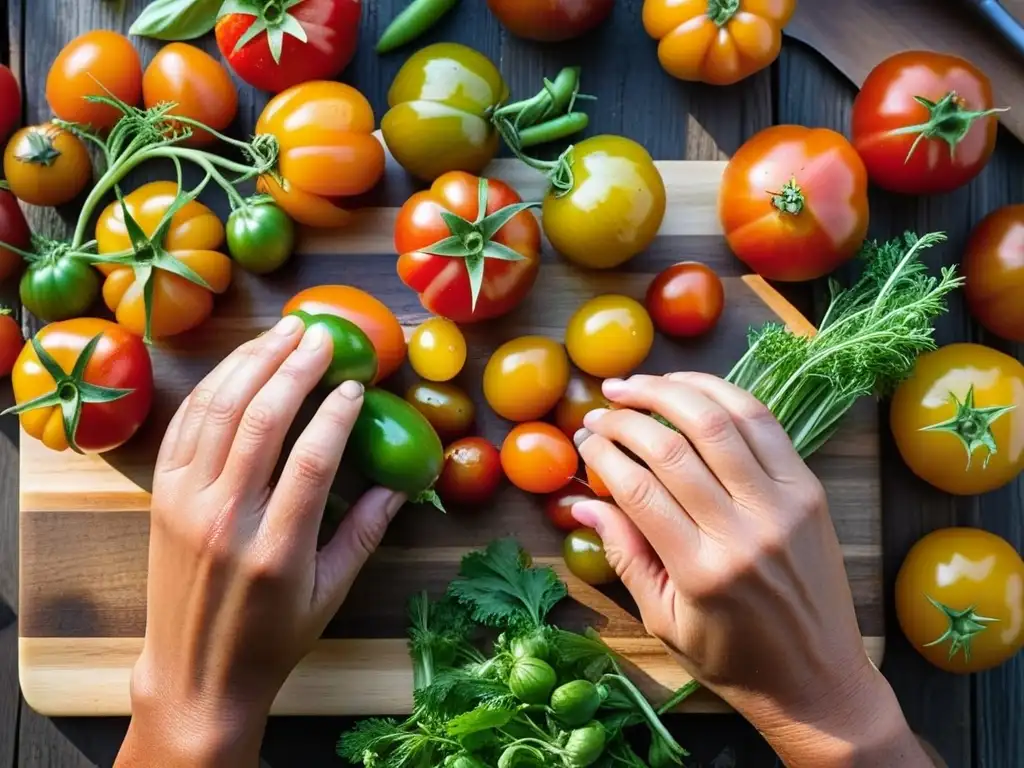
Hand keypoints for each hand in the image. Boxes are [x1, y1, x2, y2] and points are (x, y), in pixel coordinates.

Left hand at [116, 316, 404, 766]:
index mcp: (277, 548)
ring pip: (218, 411)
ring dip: (253, 363)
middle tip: (322, 336)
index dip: (336, 413)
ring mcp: (185, 503)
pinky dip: (213, 386)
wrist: (194, 675)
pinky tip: (239, 364)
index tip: (356, 384)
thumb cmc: (272, 639)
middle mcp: (226, 518)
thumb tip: (403, 483)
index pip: (312, 460)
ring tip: (284, 332)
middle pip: (261, 420)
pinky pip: (185, 425)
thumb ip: (364, 532)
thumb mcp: (330, 593)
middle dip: (295, 368)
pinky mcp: (161, 496)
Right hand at [573, 373, 929, 767]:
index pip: (638, 489)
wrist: (818, 682)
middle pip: (673, 448)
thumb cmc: (733, 660)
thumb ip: (624, 555)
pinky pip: (764, 425)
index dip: (603, 453)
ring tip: (636, 384)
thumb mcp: (664, 620)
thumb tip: (580, 503)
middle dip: (627, 417)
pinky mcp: (810, 491)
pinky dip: (723, 395)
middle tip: (600, 407)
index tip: (582, 438)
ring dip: (670, 392)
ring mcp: (783, 506)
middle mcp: (745, 532)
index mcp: (702, 572)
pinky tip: (690, 388)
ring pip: (720, 422)